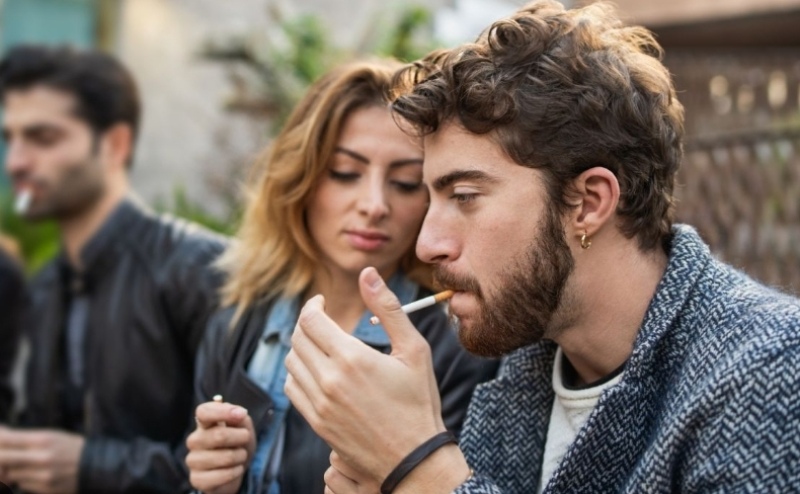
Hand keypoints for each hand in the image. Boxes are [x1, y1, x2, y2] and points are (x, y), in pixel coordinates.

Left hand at [0, 426, 84, 493]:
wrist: (97, 467)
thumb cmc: (72, 448)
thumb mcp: (51, 436)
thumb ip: (24, 437)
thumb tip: (0, 432)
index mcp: (44, 440)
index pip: (6, 440)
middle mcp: (41, 458)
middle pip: (2, 458)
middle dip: (1, 457)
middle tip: (5, 455)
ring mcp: (43, 475)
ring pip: (11, 473)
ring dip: (13, 470)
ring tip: (29, 464)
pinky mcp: (45, 489)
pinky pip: (22, 484)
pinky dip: (24, 479)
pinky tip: (38, 474)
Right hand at [185, 400, 254, 493]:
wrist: (234, 469)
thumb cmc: (237, 443)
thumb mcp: (243, 428)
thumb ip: (240, 418)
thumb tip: (239, 413)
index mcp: (204, 423)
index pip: (204, 412)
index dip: (222, 412)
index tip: (241, 414)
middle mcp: (195, 440)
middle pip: (219, 435)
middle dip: (241, 437)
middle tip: (245, 439)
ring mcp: (193, 460)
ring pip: (225, 457)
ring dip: (241, 456)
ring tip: (240, 456)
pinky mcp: (196, 479)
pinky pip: (223, 475)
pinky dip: (236, 471)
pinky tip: (235, 469)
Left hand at [285, 266, 448, 484]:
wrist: (413, 458)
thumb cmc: (419, 401)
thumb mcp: (414, 349)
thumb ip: (388, 308)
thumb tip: (368, 273)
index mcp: (351, 358)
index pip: (310, 319)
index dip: (312, 304)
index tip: (322, 301)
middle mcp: (329, 380)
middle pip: (297, 338)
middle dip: (307, 322)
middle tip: (322, 320)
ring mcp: (319, 405)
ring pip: (291, 362)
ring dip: (301, 346)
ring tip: (322, 344)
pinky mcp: (316, 423)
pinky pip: (292, 389)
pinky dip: (298, 373)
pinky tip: (317, 371)